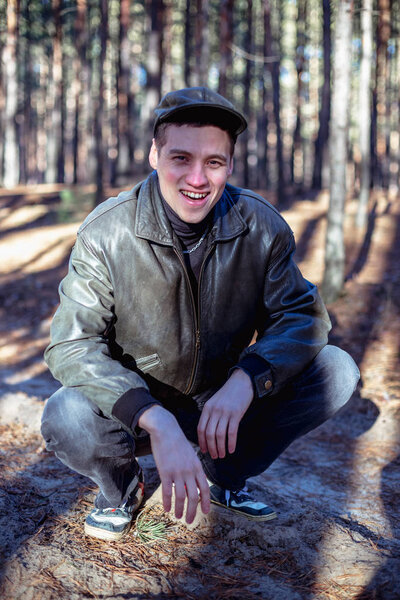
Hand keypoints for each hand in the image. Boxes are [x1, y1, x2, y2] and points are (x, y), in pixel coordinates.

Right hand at [138, 405, 209, 523]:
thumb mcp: (190, 455)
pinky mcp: (165, 472)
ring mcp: (177, 472)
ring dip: (180, 509)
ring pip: (181, 497)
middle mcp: (189, 471)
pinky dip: (167, 502)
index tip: (205, 512)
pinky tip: (167, 508)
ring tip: (179, 517)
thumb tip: (193, 484)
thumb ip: (193, 469)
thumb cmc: (177, 442)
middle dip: (193, 511)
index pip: (205, 488)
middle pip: (193, 496)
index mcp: (197, 467)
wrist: (166, 430)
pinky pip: (167, 491)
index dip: (206, 502)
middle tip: (190, 521)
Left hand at [197, 369, 252, 458]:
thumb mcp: (215, 402)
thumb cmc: (229, 394)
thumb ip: (211, 415)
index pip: (200, 428)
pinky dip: (231, 443)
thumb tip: (208, 433)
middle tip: (214, 456)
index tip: (204, 451)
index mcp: (207, 408)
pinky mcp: (236, 414)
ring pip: (219, 435)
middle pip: (209, 434)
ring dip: (220, 448)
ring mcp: (225, 412)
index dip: (201, 442)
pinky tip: (232, 450)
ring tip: (222, 455)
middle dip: (211, 448)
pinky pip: (232, 433)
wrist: (242, 381)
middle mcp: (214, 411)